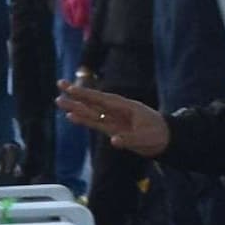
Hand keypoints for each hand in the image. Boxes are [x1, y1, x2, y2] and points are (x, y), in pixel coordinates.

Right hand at [54, 80, 169, 156]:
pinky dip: (83, 119)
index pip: (102, 99)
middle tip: (60, 84)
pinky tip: (71, 116)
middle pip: (94, 101)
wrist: (165, 140)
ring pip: (91, 111)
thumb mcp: (146, 138)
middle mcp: (117, 110)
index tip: (71, 89)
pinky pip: (95, 122)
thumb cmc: (158, 135)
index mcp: (126, 107)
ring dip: (76, 107)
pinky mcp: (112, 128)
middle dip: (77, 94)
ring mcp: (114, 119)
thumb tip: (114, 140)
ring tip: (59, 101)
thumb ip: (130, 139)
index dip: (86, 95)